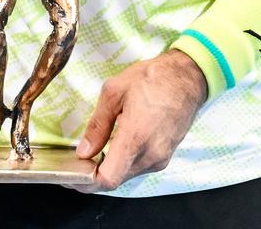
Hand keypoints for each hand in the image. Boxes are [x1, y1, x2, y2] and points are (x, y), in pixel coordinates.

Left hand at [75, 50, 207, 191]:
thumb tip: (83, 151)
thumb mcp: (114, 92)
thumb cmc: (152, 78)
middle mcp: (150, 154)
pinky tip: (116, 147)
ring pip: (127, 175)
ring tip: (95, 153)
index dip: (87, 183)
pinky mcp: (166, 156)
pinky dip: (124, 163)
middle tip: (78, 164)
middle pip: (116, 180)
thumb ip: (97, 125)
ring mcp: (160, 158)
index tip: (73, 176)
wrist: (187, 77)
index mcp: (136, 137)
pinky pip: (139, 168)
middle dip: (94, 176)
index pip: (108, 178)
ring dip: (110, 168)